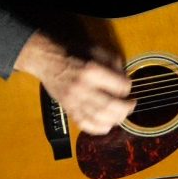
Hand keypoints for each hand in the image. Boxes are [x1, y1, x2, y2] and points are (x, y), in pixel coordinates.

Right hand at [18, 30, 132, 134]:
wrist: (46, 60)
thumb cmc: (73, 53)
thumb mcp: (97, 50)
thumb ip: (115, 64)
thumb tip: (126, 80)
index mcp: (91, 71)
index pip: (120, 86)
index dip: (127, 87)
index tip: (127, 86)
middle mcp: (82, 88)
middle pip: (110, 106)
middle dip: (126, 108)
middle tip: (131, 104)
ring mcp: (74, 101)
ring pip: (99, 118)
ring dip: (115, 119)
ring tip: (121, 114)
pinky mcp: (68, 109)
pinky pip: (85, 124)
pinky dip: (99, 128)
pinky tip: (107, 124)